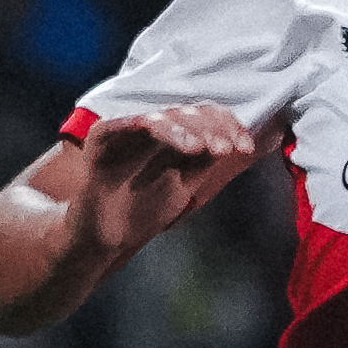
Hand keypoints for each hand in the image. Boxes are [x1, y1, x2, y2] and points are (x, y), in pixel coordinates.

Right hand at [71, 103, 263, 252]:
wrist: (105, 235)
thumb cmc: (143, 209)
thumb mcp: (186, 184)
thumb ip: (206, 160)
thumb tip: (238, 142)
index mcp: (173, 133)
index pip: (204, 117)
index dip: (228, 126)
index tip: (244, 147)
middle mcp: (152, 125)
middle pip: (187, 112)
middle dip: (212, 128)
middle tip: (227, 149)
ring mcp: (127, 128)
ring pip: (162, 116)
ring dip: (186, 129)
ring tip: (203, 148)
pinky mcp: (103, 135)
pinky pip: (125, 122)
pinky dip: (152, 126)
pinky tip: (178, 144)